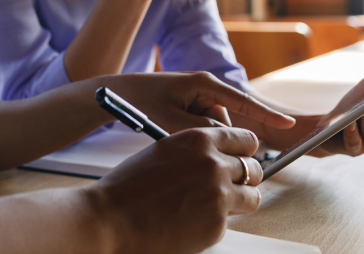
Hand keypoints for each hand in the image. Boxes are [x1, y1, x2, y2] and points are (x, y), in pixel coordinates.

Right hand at [88, 127, 264, 253]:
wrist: (110, 218)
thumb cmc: (129, 187)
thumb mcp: (165, 151)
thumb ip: (196, 151)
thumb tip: (220, 156)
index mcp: (199, 140)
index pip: (246, 139)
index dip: (244, 152)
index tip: (240, 160)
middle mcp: (213, 163)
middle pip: (253, 167)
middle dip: (244, 177)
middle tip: (230, 186)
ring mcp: (217, 194)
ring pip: (252, 195)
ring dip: (239, 201)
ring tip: (216, 205)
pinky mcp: (216, 223)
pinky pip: (231, 221)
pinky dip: (216, 222)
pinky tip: (193, 221)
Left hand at [101, 71, 295, 133]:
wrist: (118, 93)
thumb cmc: (142, 101)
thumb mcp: (170, 119)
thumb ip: (201, 130)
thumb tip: (224, 138)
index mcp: (204, 83)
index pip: (243, 101)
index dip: (266, 114)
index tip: (289, 124)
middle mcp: (206, 87)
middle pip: (226, 121)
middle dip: (211, 134)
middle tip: (178, 130)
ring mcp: (199, 96)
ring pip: (214, 127)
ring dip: (198, 135)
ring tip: (168, 127)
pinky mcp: (192, 104)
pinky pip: (202, 125)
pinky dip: (191, 132)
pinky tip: (170, 127)